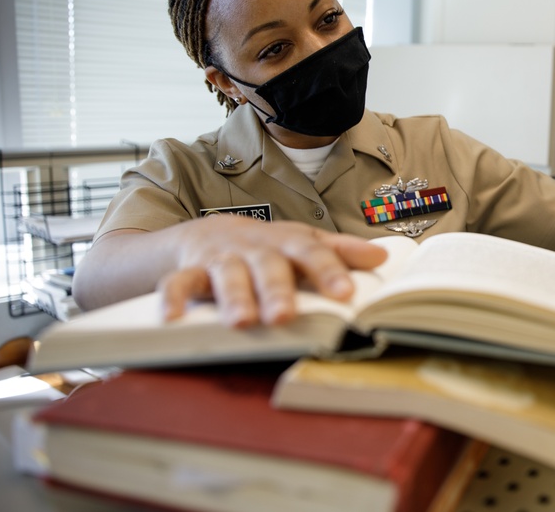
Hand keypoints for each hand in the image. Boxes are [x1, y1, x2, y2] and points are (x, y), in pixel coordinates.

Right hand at [158, 217, 386, 327]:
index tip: (346, 295)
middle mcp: (255, 248)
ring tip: (243, 322)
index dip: (329, 271)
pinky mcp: (190, 271)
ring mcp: (222, 259)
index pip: (312, 252)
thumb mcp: (303, 243)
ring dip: (234, 297)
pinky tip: (173, 318)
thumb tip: (382, 256)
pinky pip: (178, 283)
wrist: (207, 233)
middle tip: (285, 316)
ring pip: (227, 275)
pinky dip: (173, 298)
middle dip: (277, 290)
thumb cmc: (267, 246)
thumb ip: (340, 251)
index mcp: (288, 242)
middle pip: (268, 265)